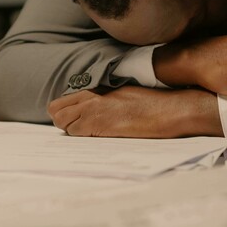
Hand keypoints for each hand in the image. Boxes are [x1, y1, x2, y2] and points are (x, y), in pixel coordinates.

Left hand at [48, 86, 221, 137]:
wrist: (170, 109)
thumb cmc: (154, 104)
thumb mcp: (126, 94)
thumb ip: (106, 99)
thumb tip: (95, 111)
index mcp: (99, 88)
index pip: (64, 99)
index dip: (66, 113)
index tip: (76, 122)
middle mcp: (92, 96)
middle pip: (56, 109)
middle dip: (63, 121)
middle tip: (80, 130)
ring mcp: (95, 108)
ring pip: (61, 121)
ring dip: (71, 130)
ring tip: (91, 134)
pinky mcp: (100, 123)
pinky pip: (75, 131)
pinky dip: (80, 137)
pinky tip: (97, 138)